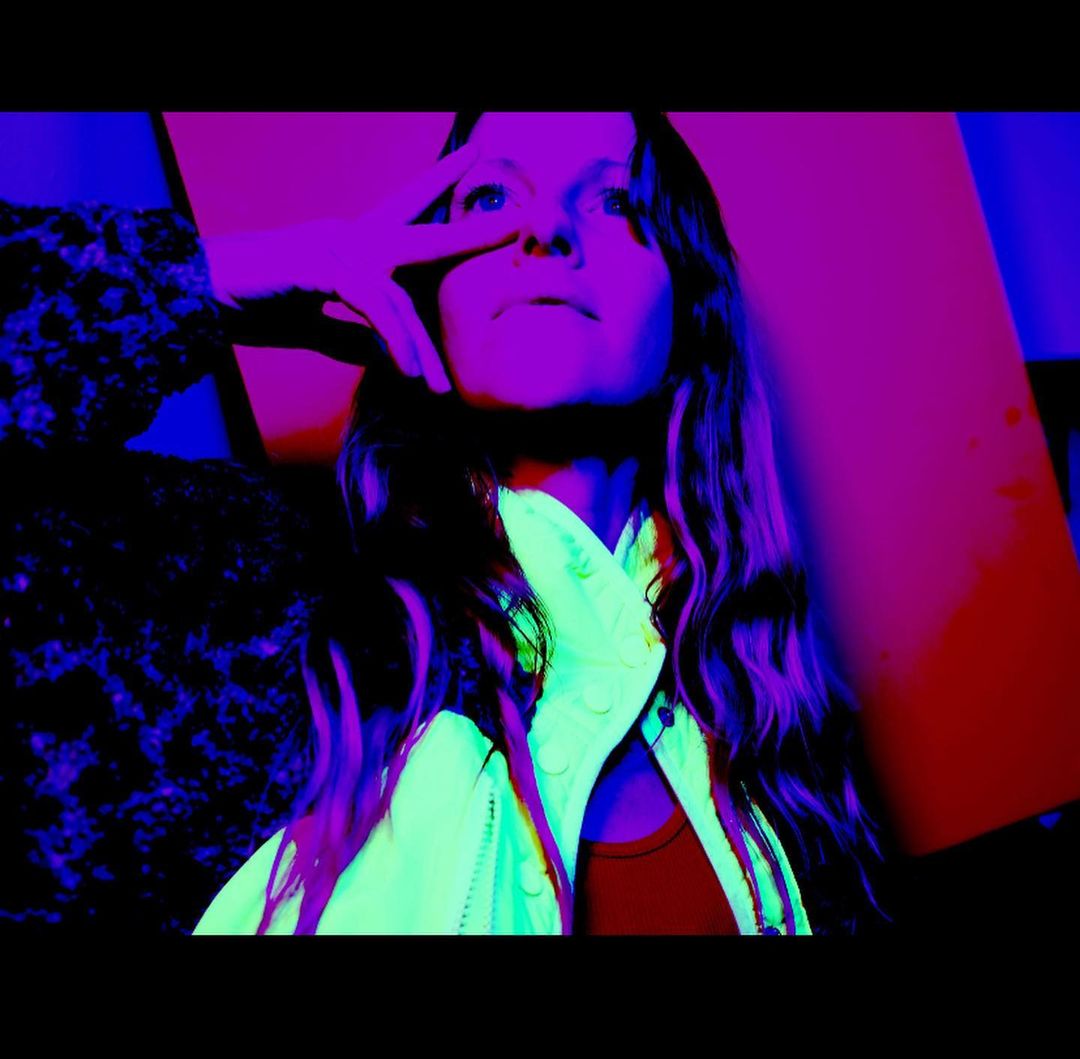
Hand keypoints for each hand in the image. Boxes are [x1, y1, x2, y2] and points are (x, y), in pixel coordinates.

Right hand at [202, 141, 519, 392]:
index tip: (470, 157)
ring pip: (399, 296)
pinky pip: (374, 308)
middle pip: (423, 231)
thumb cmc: (255, 303)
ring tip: (437, 388)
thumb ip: (354, 336)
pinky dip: (393, 343)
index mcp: (352, 245)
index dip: (438, 184)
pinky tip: (407, 371)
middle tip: (517, 221)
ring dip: (420, 348)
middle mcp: (351, 237)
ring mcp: (338, 248)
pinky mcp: (324, 267)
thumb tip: (386, 355)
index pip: (405, 211)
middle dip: (471, 230)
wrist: (200, 296)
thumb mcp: (316, 326)